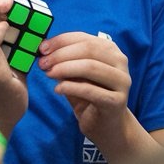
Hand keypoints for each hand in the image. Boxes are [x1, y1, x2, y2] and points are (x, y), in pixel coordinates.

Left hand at [38, 32, 131, 154]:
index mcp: (111, 50)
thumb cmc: (89, 96)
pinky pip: (90, 90)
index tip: (42, 48)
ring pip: (90, 67)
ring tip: (49, 74)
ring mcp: (122, 81)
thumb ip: (65, 61)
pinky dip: (71, 87)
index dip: (61, 41)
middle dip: (61, 54)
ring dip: (65, 68)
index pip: (84, 38)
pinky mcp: (117, 101)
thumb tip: (44, 50)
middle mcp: (120, 62)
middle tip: (43, 63)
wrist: (106, 126)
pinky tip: (58, 89)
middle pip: (88, 49)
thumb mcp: (76, 75)